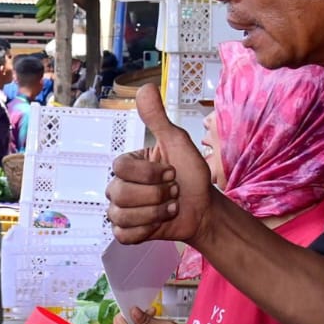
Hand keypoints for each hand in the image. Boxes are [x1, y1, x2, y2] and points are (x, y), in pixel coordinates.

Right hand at [106, 86, 214, 245]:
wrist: (205, 208)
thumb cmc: (192, 176)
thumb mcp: (178, 143)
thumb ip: (158, 119)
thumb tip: (145, 88)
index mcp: (127, 165)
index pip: (119, 168)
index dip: (149, 174)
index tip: (170, 172)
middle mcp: (119, 187)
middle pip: (119, 194)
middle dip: (155, 195)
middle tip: (173, 193)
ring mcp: (120, 211)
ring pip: (121, 216)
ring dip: (154, 213)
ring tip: (170, 208)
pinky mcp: (126, 232)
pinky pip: (123, 235)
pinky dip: (146, 231)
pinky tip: (159, 224)